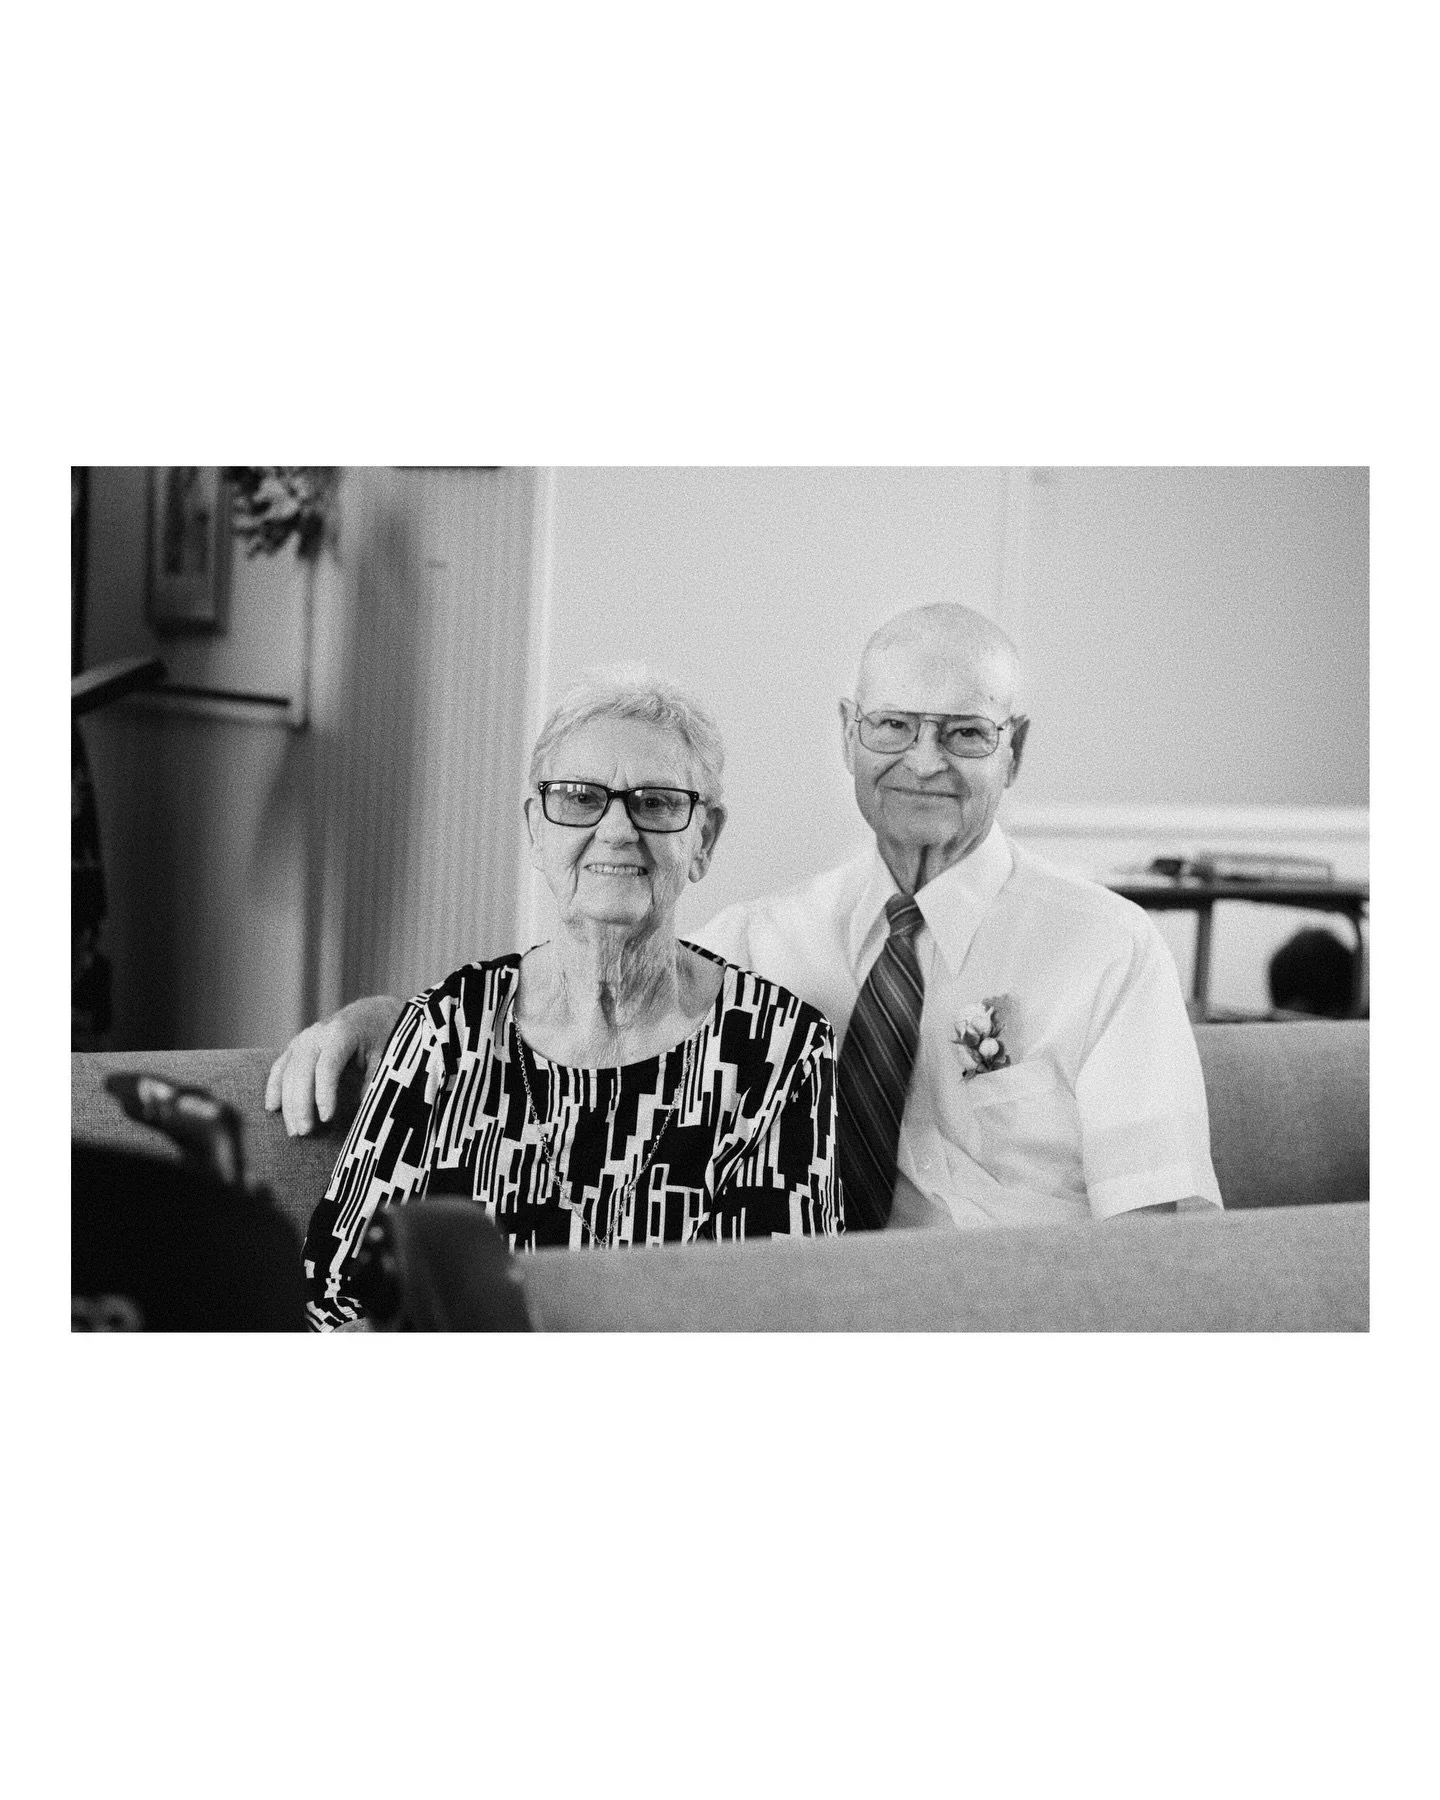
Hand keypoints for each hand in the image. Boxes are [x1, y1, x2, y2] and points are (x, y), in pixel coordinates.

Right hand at [264, 995, 403, 1135]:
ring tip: (294, 1131)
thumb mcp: (386, 1056)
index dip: (324, 1094)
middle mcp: (318, 1034)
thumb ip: (373, 1081)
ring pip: (288, 1072)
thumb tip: (363, 1113)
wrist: (373, 1013)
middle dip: (301, 1104)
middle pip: (302, 1071)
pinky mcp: (297, 1046)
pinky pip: (280, 1067)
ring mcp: (304, 1039)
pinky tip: (272, 1107)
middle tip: (305, 1132)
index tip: (327, 1118)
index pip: (327, 1066)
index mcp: (342, 1033)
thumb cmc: (383, 1037)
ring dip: (287, 1103)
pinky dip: (275, 1087)